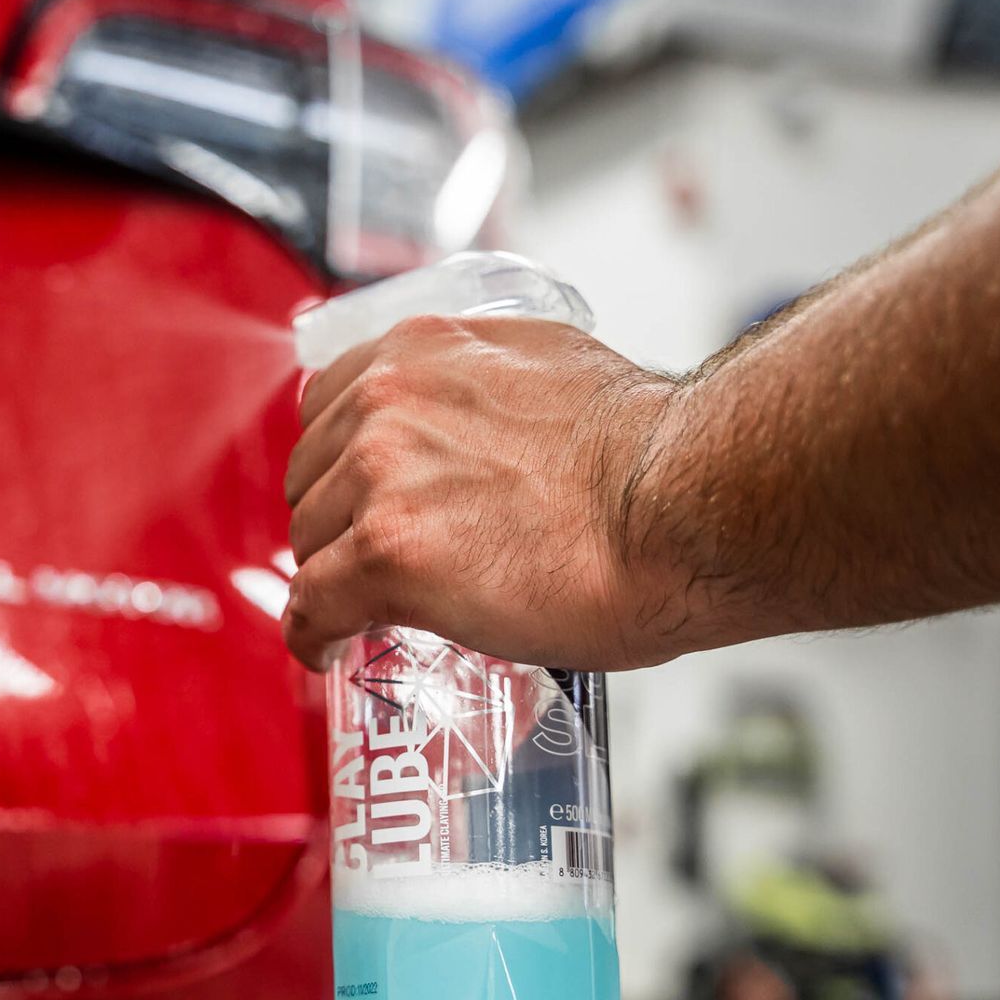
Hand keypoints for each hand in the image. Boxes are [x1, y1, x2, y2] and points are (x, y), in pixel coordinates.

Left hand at [281, 313, 685, 671]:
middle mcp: (391, 400)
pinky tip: (330, 649)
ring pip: (310, 538)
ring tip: (369, 609)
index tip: (352, 495)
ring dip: (334, 575)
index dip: (339, 461)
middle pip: (312, 473)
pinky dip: (313, 634)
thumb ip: (485, 394)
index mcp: (426, 349)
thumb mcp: (551, 377)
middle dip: (338, 520)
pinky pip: (313, 604)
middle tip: (375, 560)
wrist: (689, 503)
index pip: (332, 401)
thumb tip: (478, 435)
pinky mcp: (387, 553)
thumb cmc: (653, 456)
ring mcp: (382, 477)